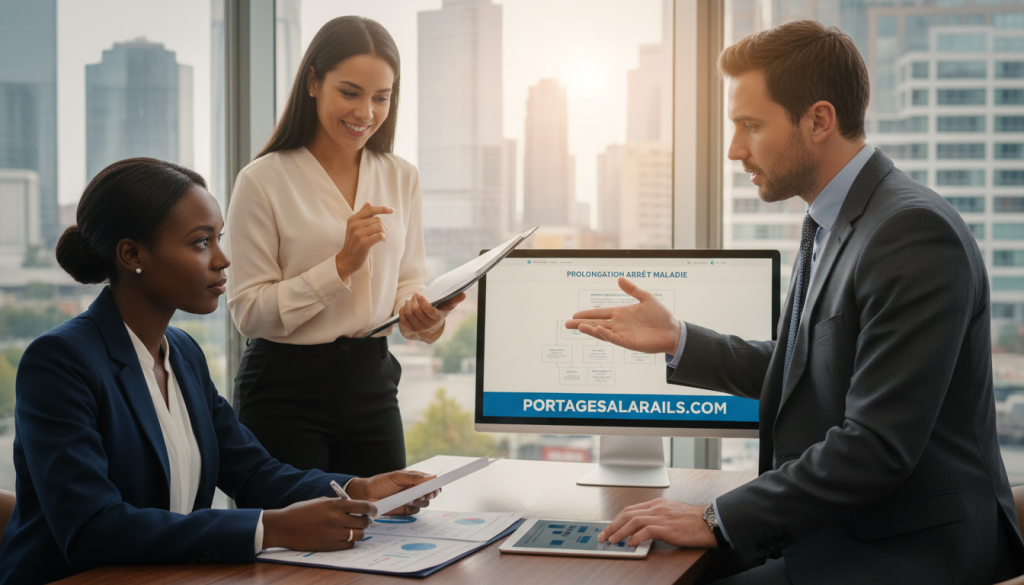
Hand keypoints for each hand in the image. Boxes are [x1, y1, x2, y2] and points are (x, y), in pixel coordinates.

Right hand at [262, 497, 374, 550]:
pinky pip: (348, 545)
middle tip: (364, 521)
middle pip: (363, 522)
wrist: (283, 527)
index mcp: (334, 504)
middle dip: (366, 521)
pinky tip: (344, 537)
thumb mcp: (320, 501)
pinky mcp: (329, 546)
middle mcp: (336, 519)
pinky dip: (349, 541)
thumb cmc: (300, 512)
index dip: (371, 509)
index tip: (373, 511)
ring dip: (359, 532)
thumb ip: (337, 504)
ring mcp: (333, 533)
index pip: (363, 506)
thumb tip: (353, 508)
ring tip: (354, 530)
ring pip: (358, 535)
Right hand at [336, 203, 394, 280]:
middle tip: (384, 234)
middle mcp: (354, 225)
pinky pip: (380, 235)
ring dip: (385, 232)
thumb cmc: (353, 243)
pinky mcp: (363, 243)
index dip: (382, 209)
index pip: (370, 209)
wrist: (347, 260)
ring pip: (380, 227)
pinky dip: (384, 237)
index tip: (392, 210)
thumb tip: (368, 202)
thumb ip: (361, 215)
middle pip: (377, 219)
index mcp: (353, 219)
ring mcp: (358, 234)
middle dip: (384, 227)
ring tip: (383, 238)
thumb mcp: (354, 227)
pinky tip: (382, 240)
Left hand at [346, 470, 440, 514]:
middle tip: (426, 494)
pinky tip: (407, 504)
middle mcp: (414, 490)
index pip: (430, 482)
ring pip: (425, 503)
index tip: (436, 487)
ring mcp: (410, 500)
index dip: (435, 485)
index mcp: (414, 479)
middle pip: (430, 493)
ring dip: (422, 501)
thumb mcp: (397, 476)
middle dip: (430, 494)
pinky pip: (416, 511)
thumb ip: (414, 477)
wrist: (366, 495)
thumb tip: (432, 477)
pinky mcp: (405, 510)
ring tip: (413, 498)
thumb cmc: (380, 482)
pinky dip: (414, 508)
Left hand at [399, 292, 465, 334]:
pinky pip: (403, 319)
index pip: (428, 310)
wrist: (434, 322)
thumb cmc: (441, 310)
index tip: (419, 294)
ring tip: (410, 299)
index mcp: (437, 318)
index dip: (422, 301)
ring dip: (408, 304)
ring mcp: (419, 327)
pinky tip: (405, 306)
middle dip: (414, 300)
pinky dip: (402, 311)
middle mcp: (428, 325)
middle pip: (416, 310)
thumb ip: (455, 299)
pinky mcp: (412, 328)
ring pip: (409, 313)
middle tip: (415, 294)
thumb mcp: (449, 305)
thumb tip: (463, 294)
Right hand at [564, 277, 680, 354]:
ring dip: (590, 330)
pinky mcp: (629, 343)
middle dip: (581, 324)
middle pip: (596, 324)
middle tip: (567, 324)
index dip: (587, 314)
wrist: (673, 331)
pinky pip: (614, 339)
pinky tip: (597, 330)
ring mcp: (623, 334)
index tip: (575, 315)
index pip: (600, 313)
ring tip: (579, 327)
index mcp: (621, 313)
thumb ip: (632, 289)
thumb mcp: (646, 298)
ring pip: (602, 332)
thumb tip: (619, 279)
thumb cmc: (661, 315)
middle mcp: (619, 324)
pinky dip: (605, 335)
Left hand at [598, 498, 716, 547]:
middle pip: (628, 514)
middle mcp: (657, 508)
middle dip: (612, 525)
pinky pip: (647, 531)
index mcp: (656, 504)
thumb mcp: (671, 513)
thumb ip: (656, 518)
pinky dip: (636, 536)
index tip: (608, 528)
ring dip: (620, 532)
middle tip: (603, 536)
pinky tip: (631, 543)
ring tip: (613, 541)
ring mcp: (662, 517)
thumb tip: (639, 530)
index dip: (616, 519)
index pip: (630, 510)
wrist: (710, 522)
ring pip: (634, 521)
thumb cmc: (693, 520)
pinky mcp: (668, 528)